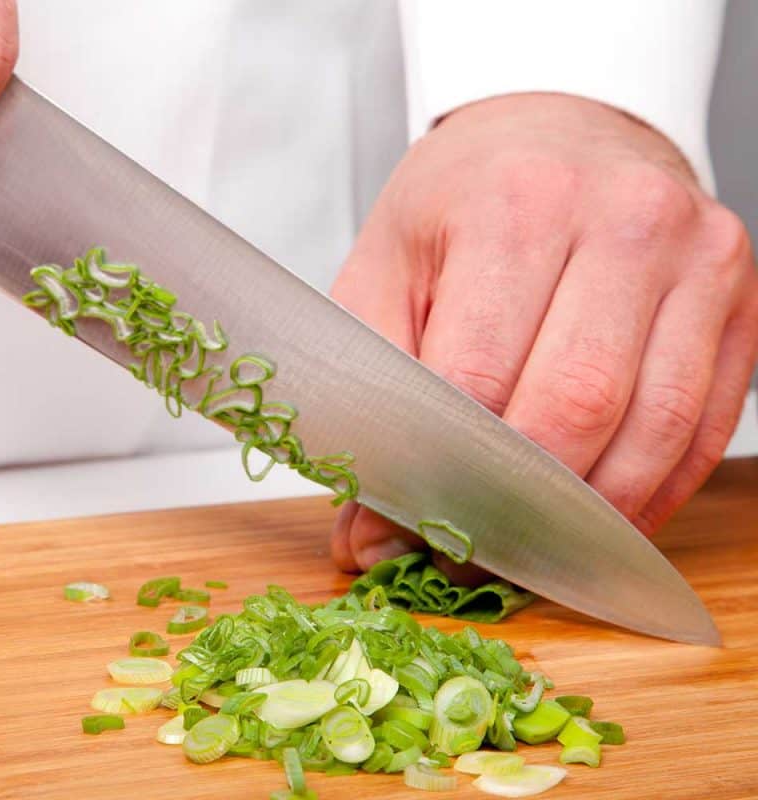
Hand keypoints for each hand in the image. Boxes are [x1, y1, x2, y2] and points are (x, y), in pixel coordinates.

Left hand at [330, 93, 757, 577]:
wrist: (559, 129)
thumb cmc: (464, 202)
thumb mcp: (387, 267)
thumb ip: (371, 392)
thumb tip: (366, 533)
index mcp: (514, 205)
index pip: (476, 378)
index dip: (438, 476)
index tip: (398, 535)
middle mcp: (621, 221)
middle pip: (573, 409)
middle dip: (513, 509)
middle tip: (464, 554)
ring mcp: (698, 256)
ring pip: (655, 429)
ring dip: (587, 518)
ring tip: (527, 550)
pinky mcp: (741, 296)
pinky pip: (707, 425)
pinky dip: (652, 492)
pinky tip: (598, 520)